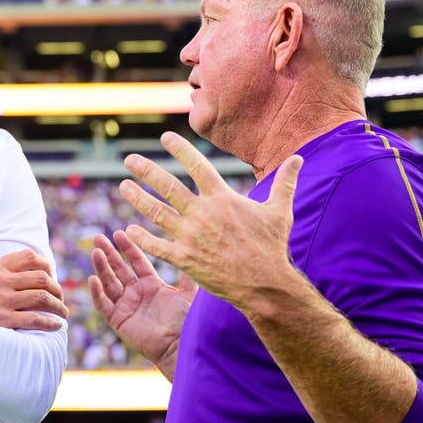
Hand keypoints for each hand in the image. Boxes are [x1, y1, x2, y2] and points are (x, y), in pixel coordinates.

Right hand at [0, 249, 67, 330]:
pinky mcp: (1, 320)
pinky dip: (50, 322)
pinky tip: (55, 326)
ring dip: (58, 306)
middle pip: (42, 278)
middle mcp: (1, 280)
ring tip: (62, 313)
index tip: (51, 277)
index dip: (47, 266)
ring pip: (43, 298)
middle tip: (60, 298)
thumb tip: (13, 276)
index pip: (30, 257)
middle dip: (57, 288)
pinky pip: (35, 319)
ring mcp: (2, 300)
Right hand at [89, 230, 195, 378]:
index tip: (119, 232)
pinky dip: (97, 293)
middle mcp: (137, 294)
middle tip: (97, 238)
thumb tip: (190, 251)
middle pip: (118, 269)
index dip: (128, 248)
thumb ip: (187, 275)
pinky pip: (104, 305)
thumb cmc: (187, 321)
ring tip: (95, 252)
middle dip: (108, 253)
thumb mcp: (188, 293)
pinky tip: (92, 279)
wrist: (181, 345)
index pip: (136, 262)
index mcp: (152, 285)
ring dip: (101, 268)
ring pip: (109, 283)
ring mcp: (126, 307)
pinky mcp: (118, 321)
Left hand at [118, 131, 302, 310]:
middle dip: (146, 170)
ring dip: (137, 198)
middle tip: (129, 160)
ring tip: (123, 186)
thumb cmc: (272, 247)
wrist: (265, 284)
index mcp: (222, 199)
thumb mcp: (280, 211)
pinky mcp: (184, 258)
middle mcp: (202, 214)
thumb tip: (299, 158)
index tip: (165, 138)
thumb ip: (285, 182)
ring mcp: (191, 236)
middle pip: (168, 186)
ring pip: (156, 212)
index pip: (197, 166)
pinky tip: (128, 230)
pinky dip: (142, 238)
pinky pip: (157, 246)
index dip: (180, 150)